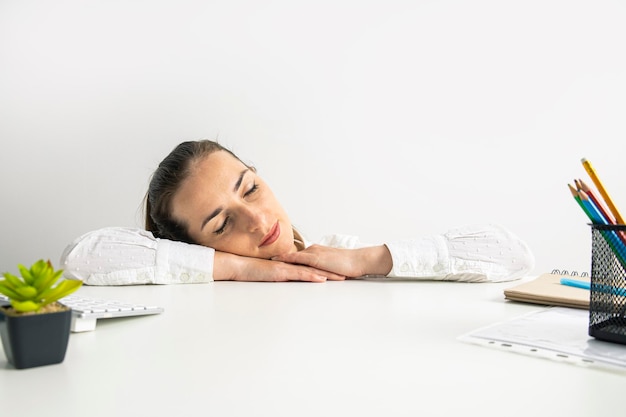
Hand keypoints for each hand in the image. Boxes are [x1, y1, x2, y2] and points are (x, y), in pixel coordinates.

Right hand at [212, 251, 345, 281]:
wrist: (237, 265)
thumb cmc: (250, 271)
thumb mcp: (268, 275)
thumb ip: (279, 275)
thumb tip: (289, 280)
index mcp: (288, 265)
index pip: (309, 267)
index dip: (324, 269)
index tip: (336, 272)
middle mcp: (289, 265)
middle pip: (314, 267)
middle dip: (331, 271)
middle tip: (346, 274)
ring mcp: (286, 268)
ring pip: (311, 270)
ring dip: (326, 274)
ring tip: (340, 278)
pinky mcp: (281, 272)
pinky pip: (299, 274)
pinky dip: (311, 276)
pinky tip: (321, 278)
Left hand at [271, 244, 392, 277]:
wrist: (359, 261)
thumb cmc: (349, 265)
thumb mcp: (332, 267)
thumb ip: (322, 269)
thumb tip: (315, 274)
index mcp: (315, 252)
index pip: (295, 255)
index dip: (282, 257)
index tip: (270, 260)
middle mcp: (312, 250)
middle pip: (290, 254)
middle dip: (276, 257)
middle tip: (260, 259)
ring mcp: (313, 253)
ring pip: (291, 256)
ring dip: (278, 258)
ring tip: (263, 260)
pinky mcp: (316, 259)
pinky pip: (298, 259)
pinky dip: (287, 259)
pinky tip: (277, 261)